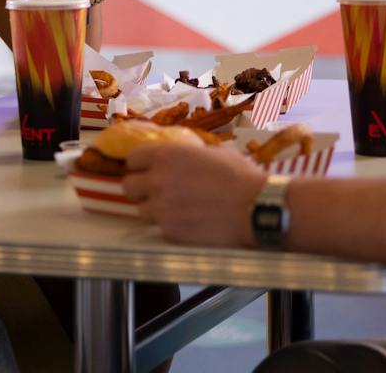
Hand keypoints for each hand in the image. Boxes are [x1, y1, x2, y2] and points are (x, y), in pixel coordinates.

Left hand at [122, 143, 266, 247]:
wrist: (256, 207)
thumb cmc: (239, 176)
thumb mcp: (211, 152)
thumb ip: (186, 155)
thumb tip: (179, 157)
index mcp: (166, 156)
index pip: (132, 159)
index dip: (139, 165)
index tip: (145, 170)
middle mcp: (157, 181)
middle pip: (128, 186)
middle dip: (140, 188)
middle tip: (154, 191)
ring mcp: (162, 209)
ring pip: (140, 210)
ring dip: (153, 209)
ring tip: (173, 209)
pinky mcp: (171, 232)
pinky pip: (160, 228)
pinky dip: (170, 226)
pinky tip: (188, 221)